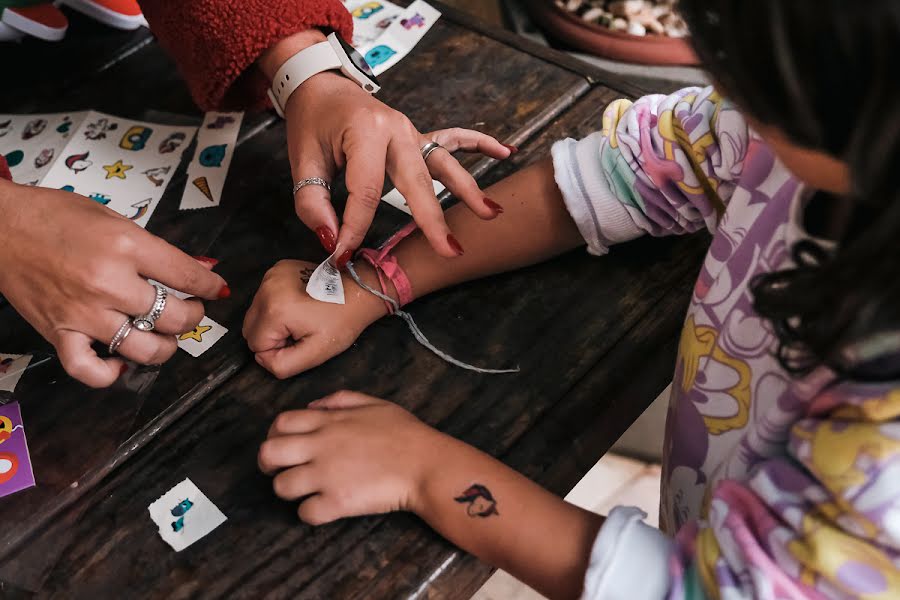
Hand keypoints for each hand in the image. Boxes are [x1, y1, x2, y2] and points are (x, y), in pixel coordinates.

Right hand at [0, 182, 227, 387]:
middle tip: (192, 311)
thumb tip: (199, 268)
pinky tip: (123, 362)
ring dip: (166, 348)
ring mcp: (82, 312)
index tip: (217, 290)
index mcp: (126, 246)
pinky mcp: (58, 333)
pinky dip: (111, 373)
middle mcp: (107, 283)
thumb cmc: (54, 216)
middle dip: (194, 317)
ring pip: (144, 348)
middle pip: (174, 317)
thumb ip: (156, 249)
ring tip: (167, 336)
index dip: (210, 286)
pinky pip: (89, 370)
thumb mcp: (115, 219)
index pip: (187, 275)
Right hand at [242, 259, 386, 378]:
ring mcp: (272, 275)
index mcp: (275, 309)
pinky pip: (264, 297)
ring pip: (256, 312)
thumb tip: (261, 358)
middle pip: (250, 327)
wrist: (359, 292)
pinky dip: (275, 305)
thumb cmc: (342, 322)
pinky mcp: (278, 268)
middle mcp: (267, 287)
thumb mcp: (315, 354)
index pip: (255, 344)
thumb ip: (282, 364)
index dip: (277, 349)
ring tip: (301, 317)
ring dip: (273, 320)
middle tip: (300, 331)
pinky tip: (299, 304)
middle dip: (271, 335)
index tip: (300, 339)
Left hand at [258, 391, 440, 524]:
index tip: (284, 444)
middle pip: (269, 453)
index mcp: (329, 421)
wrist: (426, 465)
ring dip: (289, 490)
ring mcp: (327, 476)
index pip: (281, 422)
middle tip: (281, 470)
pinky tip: (324, 508)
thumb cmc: (406, 434)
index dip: (275, 434)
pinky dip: (310, 513)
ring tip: (305, 492)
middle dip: (268, 464)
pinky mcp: (337, 502)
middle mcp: (321, 447)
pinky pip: (305, 513)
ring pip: (281, 486)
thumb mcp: (375, 403)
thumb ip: (340, 399)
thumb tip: (313, 405)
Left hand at [260, 32, 513, 261]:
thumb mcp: (302, 161)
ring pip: (443, 165)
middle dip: (432, 220)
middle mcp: (395, 130)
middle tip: (450, 250)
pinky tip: (506, 152)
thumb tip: (332, 240)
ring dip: (467, 190)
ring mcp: (411, 132)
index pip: (364, 191)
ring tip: (491, 213)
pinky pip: (453, 139)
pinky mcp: (417, 137)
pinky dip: (479, 145)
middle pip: (417, 181)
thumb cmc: (311, 122)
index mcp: (365, 132)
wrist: (320, 85)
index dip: (354, 228)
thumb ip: (313, 203)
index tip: (344, 254)